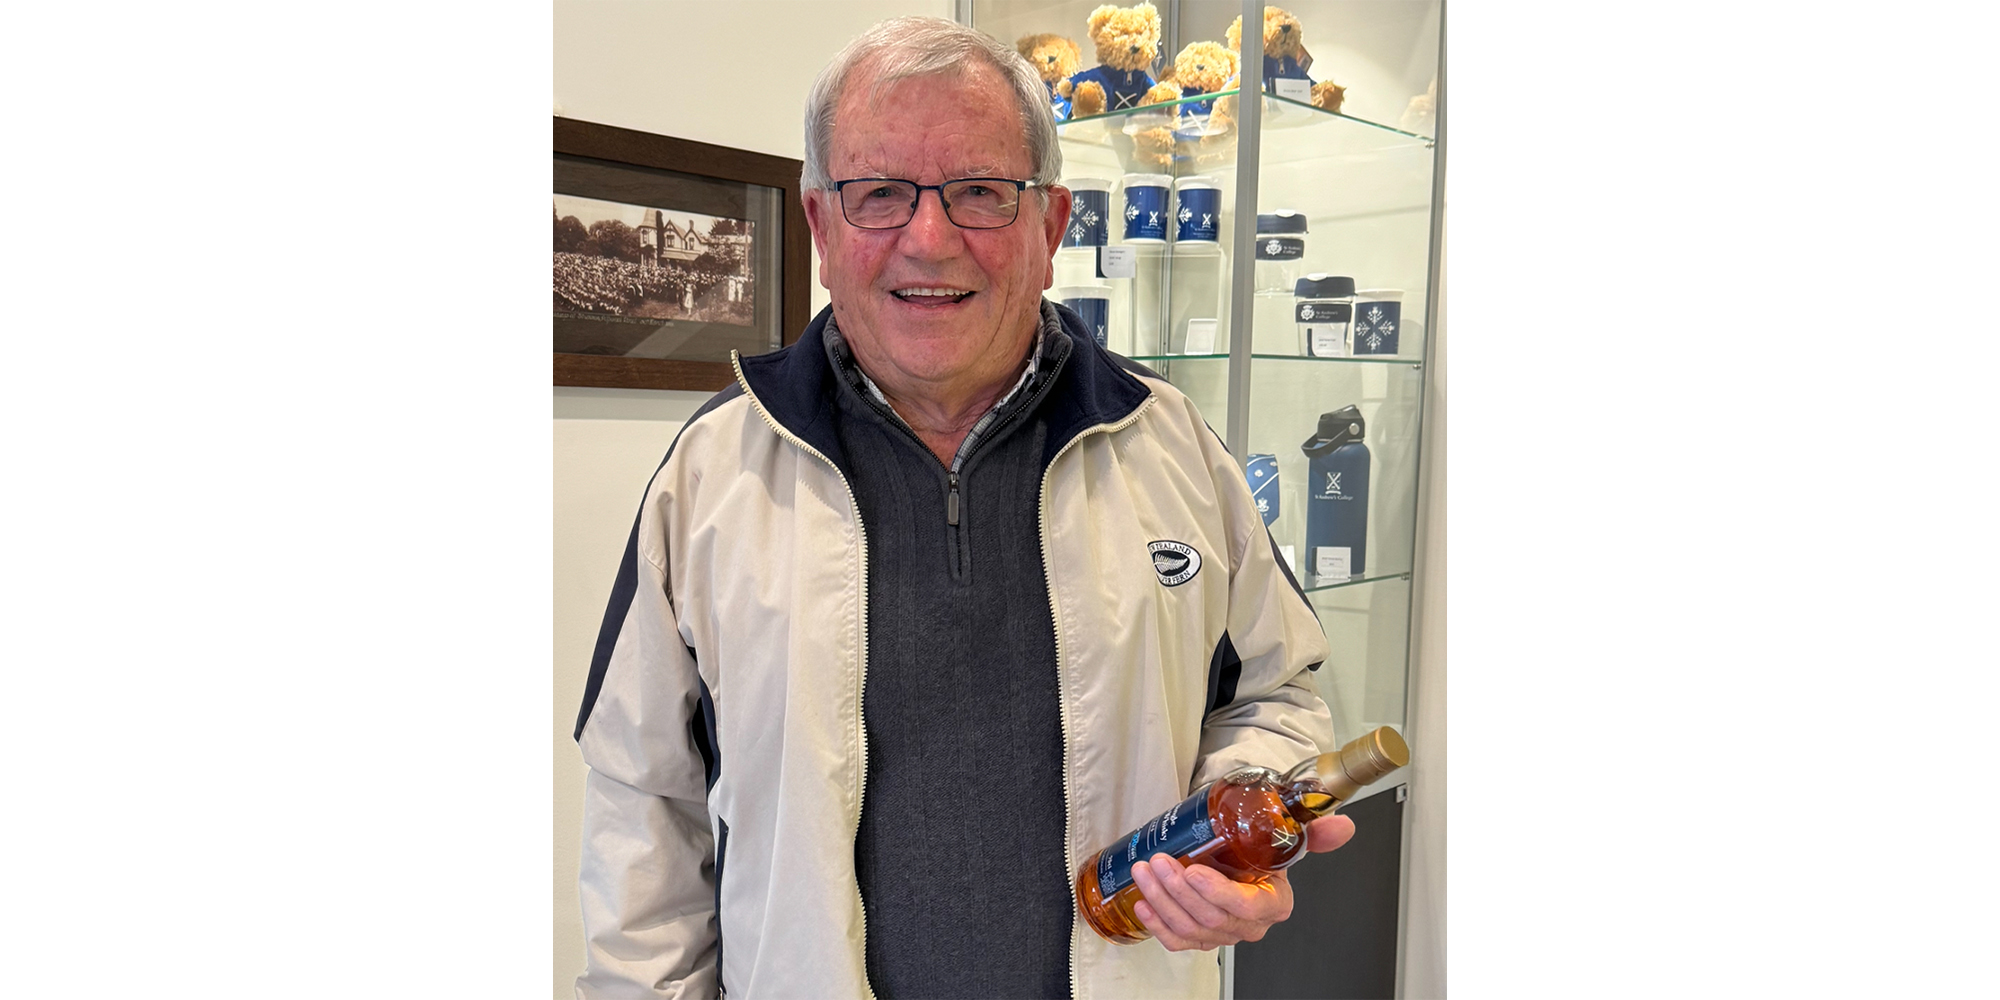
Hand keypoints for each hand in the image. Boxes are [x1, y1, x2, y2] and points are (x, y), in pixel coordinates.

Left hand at [1128, 813, 1355, 951]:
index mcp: (1273, 903)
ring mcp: (1223, 933)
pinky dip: (1157, 924)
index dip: (1217, 893)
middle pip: (1212, 919)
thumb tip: (1343, 825)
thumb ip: (1315, 830)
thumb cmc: (1262, 847)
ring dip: (1162, 901)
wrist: (1243, 854)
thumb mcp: (1287, 834)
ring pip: (1190, 929)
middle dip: (1178, 890)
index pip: (1247, 908)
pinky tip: (1143, 902)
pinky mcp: (1200, 936)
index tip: (1193, 870)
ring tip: (1145, 871)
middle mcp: (1249, 924)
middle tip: (1158, 861)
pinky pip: (1177, 941)